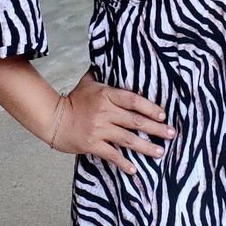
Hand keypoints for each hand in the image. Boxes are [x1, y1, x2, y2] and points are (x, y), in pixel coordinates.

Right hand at [53, 69, 175, 174]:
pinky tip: (135, 169)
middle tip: (171, 134)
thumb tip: (112, 56)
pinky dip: (124, 163)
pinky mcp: (92, 144)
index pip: (133, 100)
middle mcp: (105, 112)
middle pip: (135, 121)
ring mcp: (99, 129)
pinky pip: (112, 155)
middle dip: (156, 128)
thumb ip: (103, 72)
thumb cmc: (73, 100)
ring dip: (146, 146)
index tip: (163, 114)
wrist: (54, 119)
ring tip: (160, 152)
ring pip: (128, 139)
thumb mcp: (88, 81)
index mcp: (107, 95)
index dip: (150, 107)